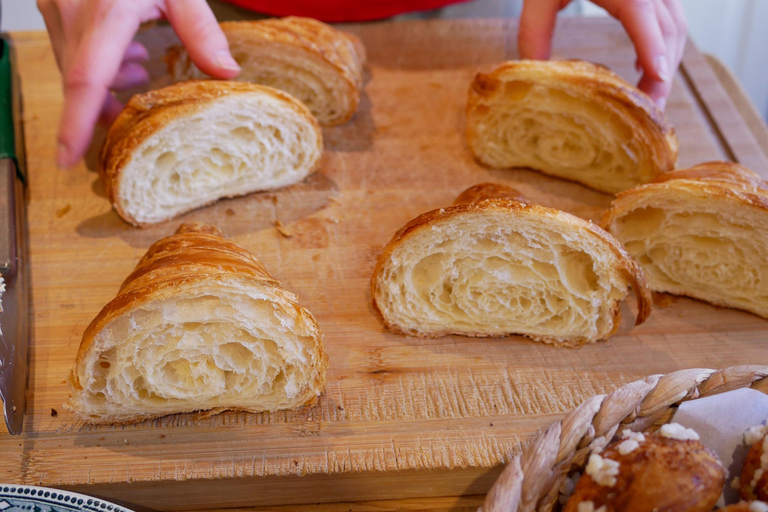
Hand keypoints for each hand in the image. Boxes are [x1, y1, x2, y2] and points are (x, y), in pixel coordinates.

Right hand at [37, 0, 241, 167]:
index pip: (87, 79)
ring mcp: (56, 5)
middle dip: (102, 112)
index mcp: (105, 11)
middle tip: (132, 129)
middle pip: (81, 81)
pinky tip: (131, 60)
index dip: (76, 124)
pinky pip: (74, 47)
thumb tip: (227, 74)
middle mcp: (71, 11)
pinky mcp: (55, 2)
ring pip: (75, 66)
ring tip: (143, 79)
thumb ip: (201, 29)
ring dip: (106, 86)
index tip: (68, 158)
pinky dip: (101, 63)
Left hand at [518, 0, 686, 109]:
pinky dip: (663, 46)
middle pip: (670, 31)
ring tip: (648, 98)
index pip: (646, 20)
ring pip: (677, 27)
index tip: (657, 84)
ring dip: (666, 62)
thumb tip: (531, 74)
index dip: (653, 52)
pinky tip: (646, 68)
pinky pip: (671, 19)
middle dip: (663, 73)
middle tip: (649, 112)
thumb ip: (533, 32)